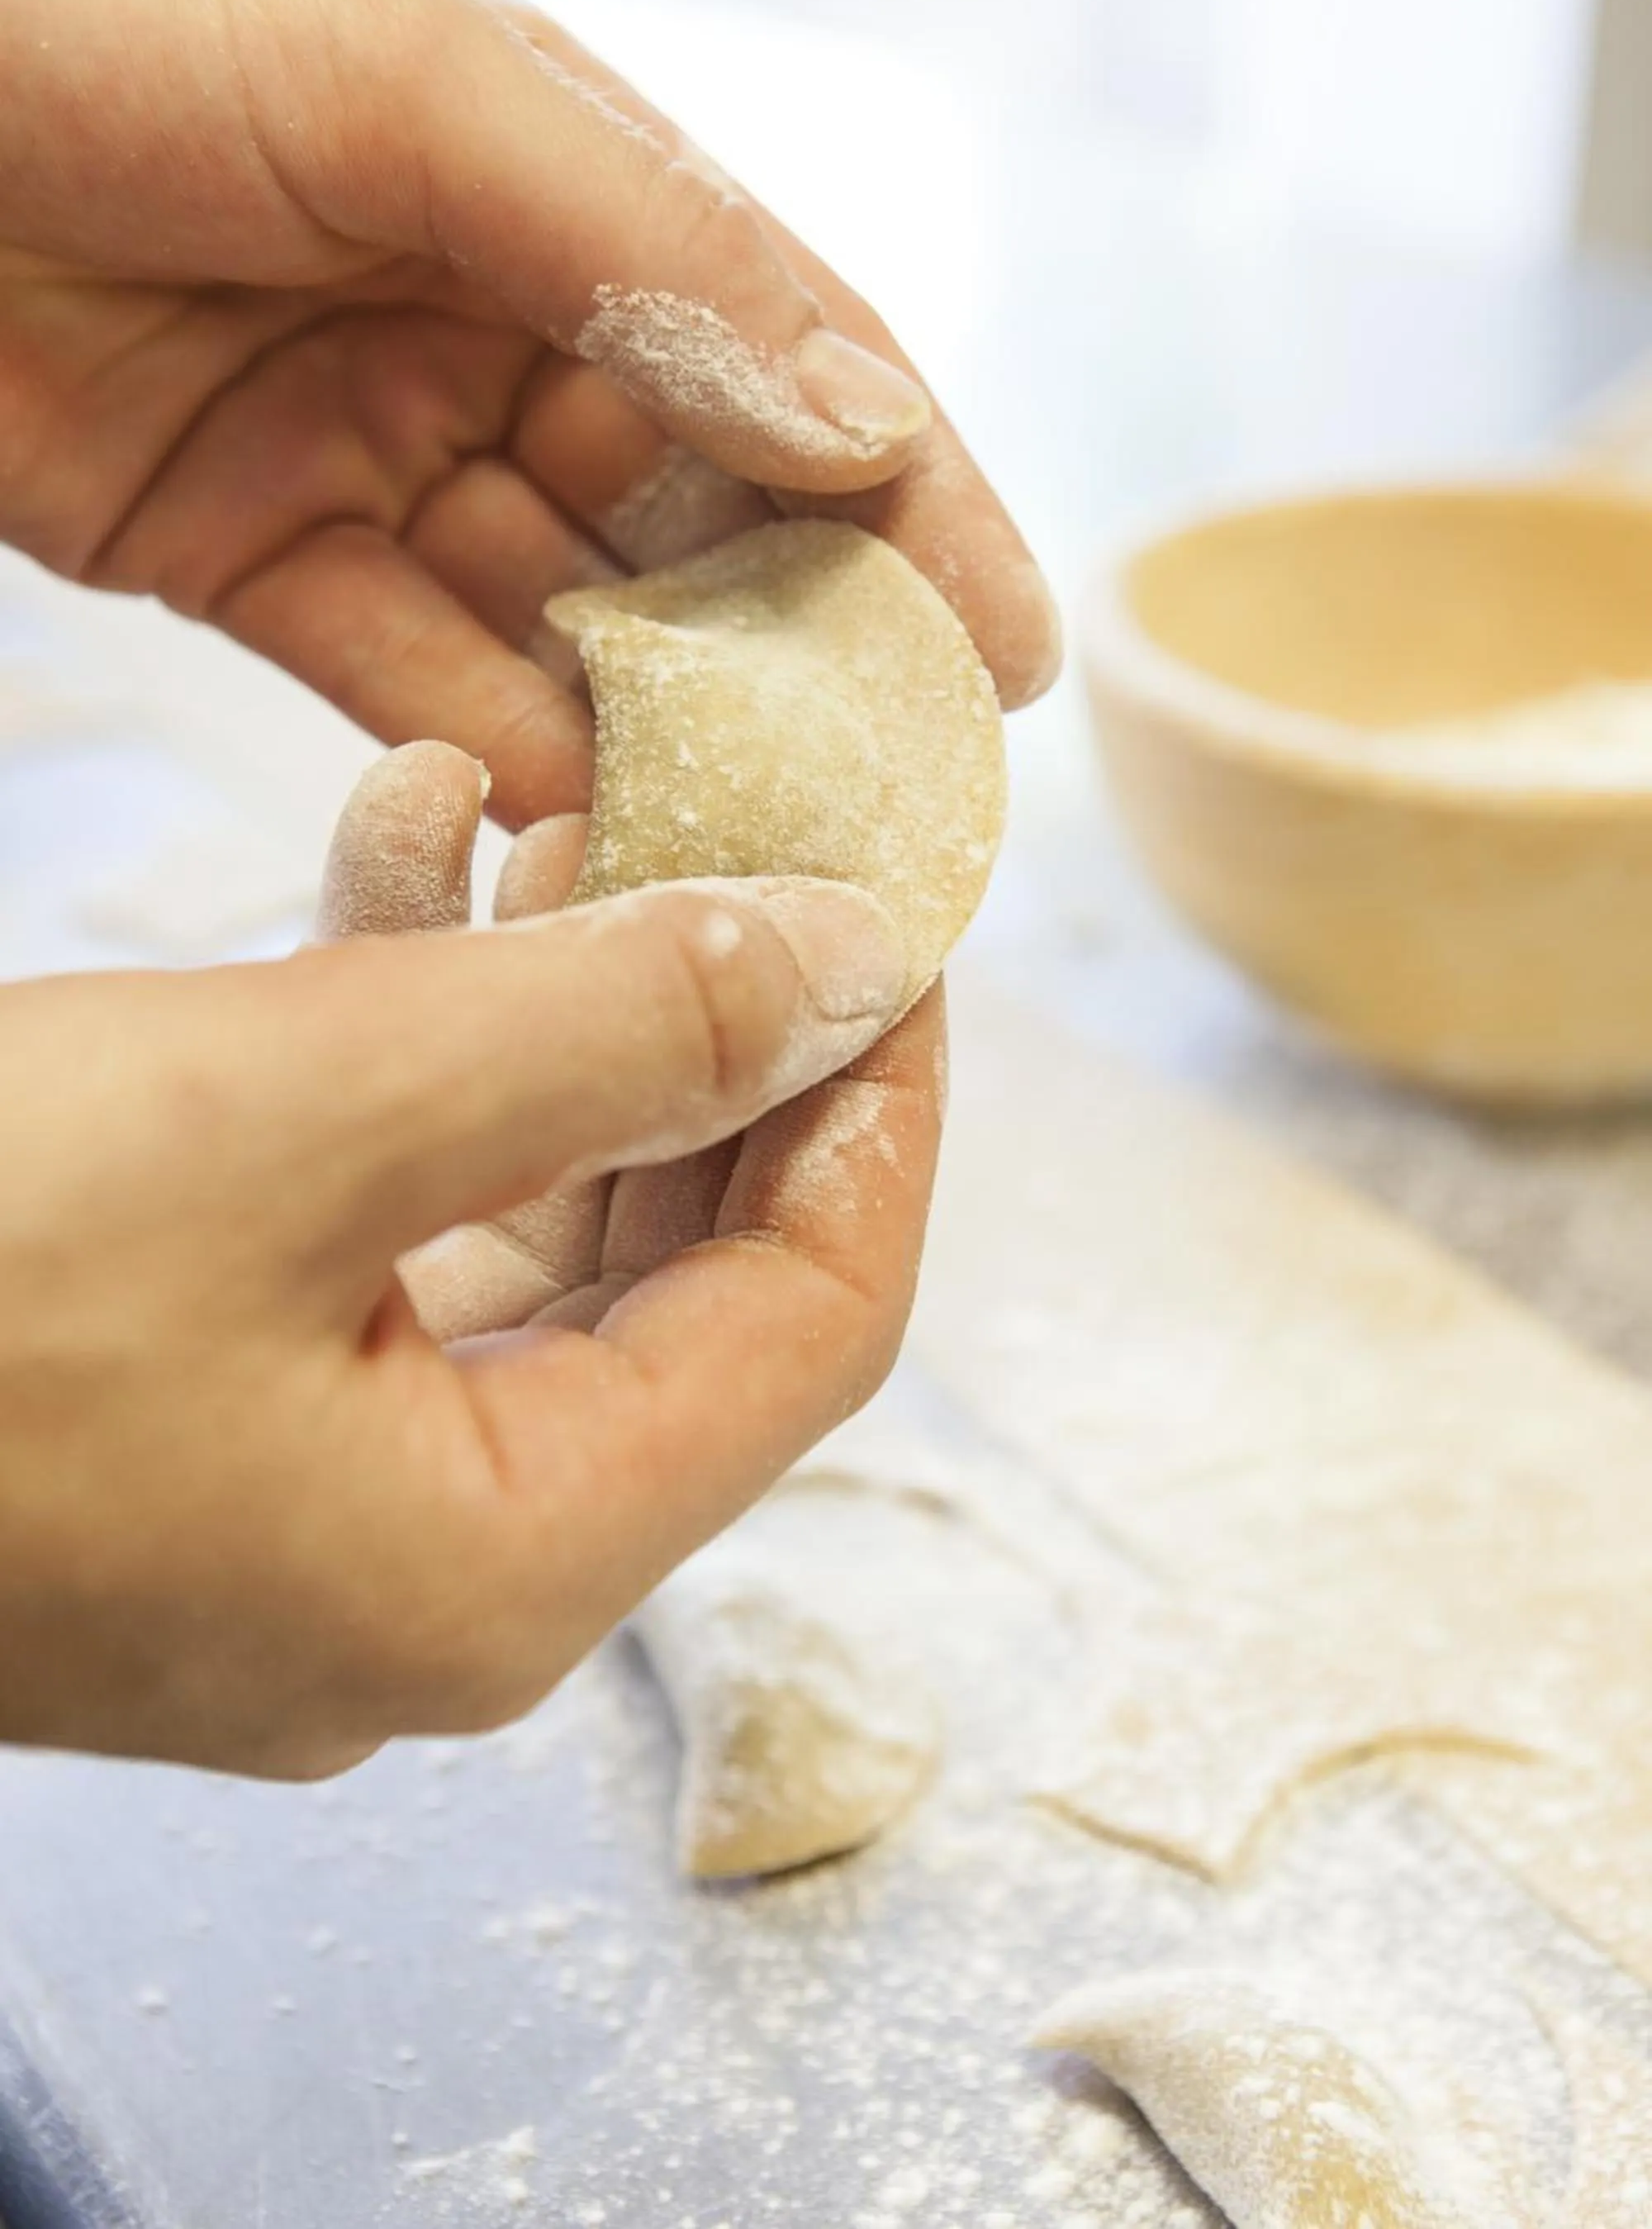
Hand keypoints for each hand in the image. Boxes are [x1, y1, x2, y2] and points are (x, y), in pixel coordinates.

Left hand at [0, 0, 1059, 828]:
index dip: (909, 507)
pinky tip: (571, 830)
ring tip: (744, 855)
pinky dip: (487, 752)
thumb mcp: (409, 82)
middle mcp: (477, 310)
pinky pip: (402, 674)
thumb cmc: (82, 7)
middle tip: (881, 802)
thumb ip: (647, 249)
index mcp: (547, 170)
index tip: (1006, 659)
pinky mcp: (238, 547)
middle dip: (789, 652)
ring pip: (556, 615)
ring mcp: (363, 436)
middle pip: (688, 510)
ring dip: (649, 730)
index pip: (782, 354)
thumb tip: (870, 421)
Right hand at [0, 756, 943, 1775]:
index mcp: (493, 1563)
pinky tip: (387, 861)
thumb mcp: (289, 1118)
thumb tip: (847, 963)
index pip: (812, 1327)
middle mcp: (423, 1564)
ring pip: (524, 1228)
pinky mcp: (198, 1415)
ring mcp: (303, 1501)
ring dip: (546, 1016)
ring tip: (549, 807)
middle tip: (749, 840)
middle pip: (682, 1280)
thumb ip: (597, 1036)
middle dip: (717, 1039)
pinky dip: (400, 1050)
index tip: (905, 920)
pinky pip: (374, 1224)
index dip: (880, 1106)